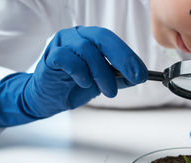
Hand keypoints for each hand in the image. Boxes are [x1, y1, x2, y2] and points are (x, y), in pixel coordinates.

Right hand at [0, 26, 147, 126]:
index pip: (112, 40)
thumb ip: (119, 78)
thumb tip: (139, 76)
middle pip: (102, 38)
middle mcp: (76, 36)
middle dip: (122, 58)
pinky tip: (84, 83)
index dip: (128, 55)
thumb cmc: (74, 85)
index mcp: (90, 39)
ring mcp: (62, 44)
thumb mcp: (103, 82)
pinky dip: (80, 72)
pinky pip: (67, 58)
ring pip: (87, 50)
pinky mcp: (51, 56)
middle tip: (134, 77)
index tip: (141, 73)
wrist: (49, 98)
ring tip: (108, 91)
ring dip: (102, 73)